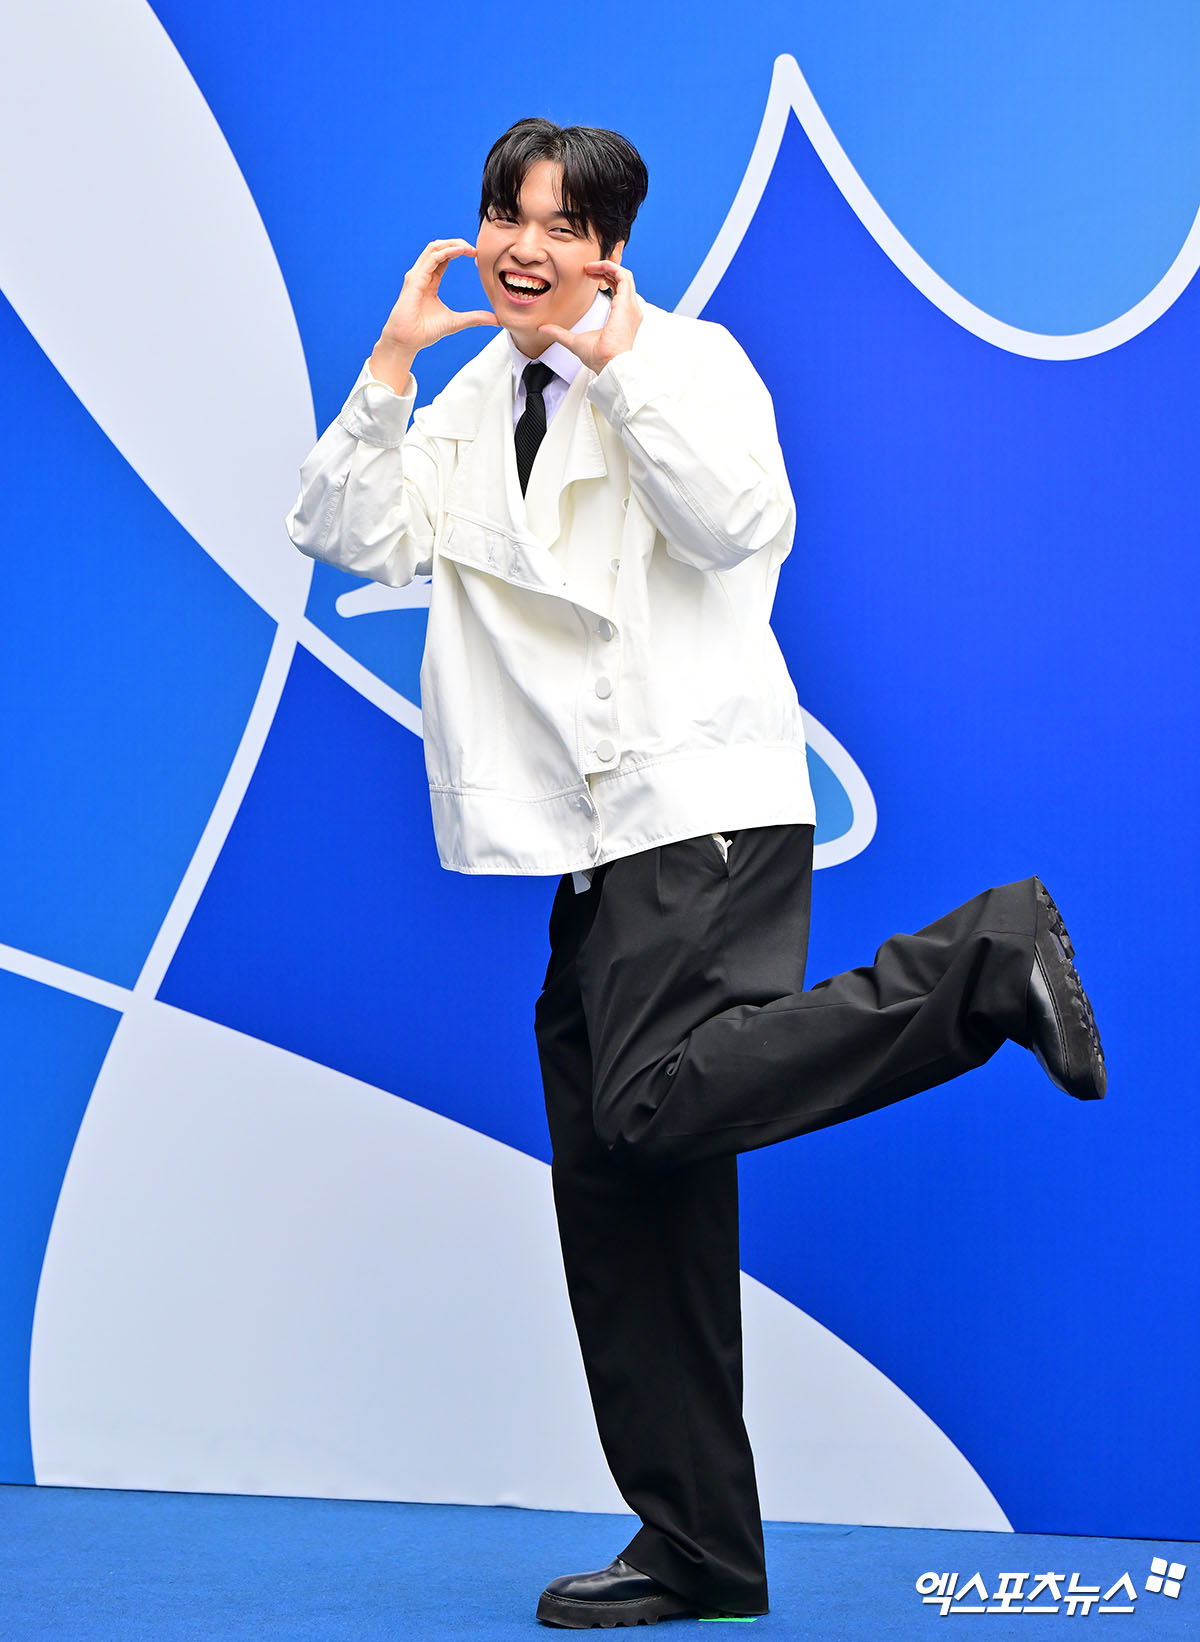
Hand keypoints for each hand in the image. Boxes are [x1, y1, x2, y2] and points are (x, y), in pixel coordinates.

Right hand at [370, 239, 498, 389]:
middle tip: (475, 249)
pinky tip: (461, 251)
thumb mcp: (457, 322)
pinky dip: (447, 251)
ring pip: (434, 248)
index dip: (459, 252)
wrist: (407, 341)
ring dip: (453, 244)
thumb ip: (475, 318)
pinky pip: (432, 258)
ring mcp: (417, 275)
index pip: (444, 257)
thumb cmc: (425, 332)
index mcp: (430, 281)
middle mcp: (422, 274)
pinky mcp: (415, 279)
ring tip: (470, 248)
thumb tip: (497, 320)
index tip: (476, 255)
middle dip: (457, 243)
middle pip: (439, 247)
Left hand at [538, 262, 640, 373]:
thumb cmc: (599, 358)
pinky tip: (596, 267)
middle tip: (588, 268)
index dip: (605, 279)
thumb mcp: (575, 341)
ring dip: (607, 266)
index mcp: (622, 318)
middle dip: (605, 270)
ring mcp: (630, 306)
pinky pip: (623, 276)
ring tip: (590, 266)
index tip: (589, 276)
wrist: (609, 364)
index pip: (619, 290)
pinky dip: (611, 268)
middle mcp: (630, 310)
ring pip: (624, 275)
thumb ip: (560, 333)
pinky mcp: (627, 302)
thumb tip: (544, 329)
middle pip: (622, 280)